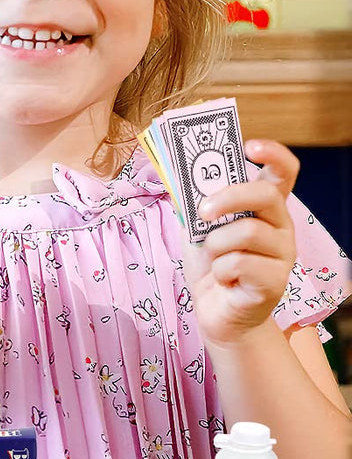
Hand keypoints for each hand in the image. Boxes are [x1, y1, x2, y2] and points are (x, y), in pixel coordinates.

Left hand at [185, 139, 298, 348]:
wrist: (215, 312)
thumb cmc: (210, 265)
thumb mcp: (197, 228)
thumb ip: (195, 201)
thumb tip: (174, 171)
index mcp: (264, 209)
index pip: (283, 173)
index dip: (273, 154)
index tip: (249, 145)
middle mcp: (281, 227)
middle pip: (265, 195)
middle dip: (227, 198)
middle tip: (202, 213)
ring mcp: (283, 255)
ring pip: (246, 232)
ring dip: (215, 245)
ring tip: (214, 259)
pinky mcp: (275, 282)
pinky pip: (238, 264)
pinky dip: (219, 272)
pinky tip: (224, 280)